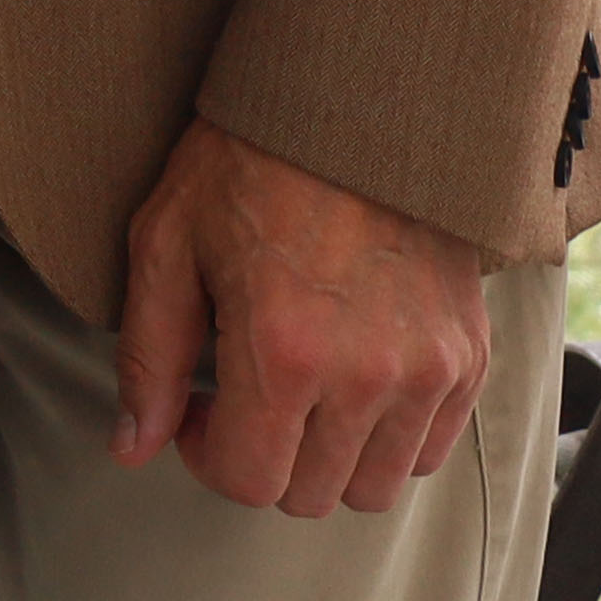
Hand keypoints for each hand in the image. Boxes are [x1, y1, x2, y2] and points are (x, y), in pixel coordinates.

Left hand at [113, 119, 493, 515]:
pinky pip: (430, 449)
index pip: (248, 481)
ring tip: (295, 391)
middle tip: (239, 395)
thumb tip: (131, 445)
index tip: (195, 409)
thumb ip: (147, 359)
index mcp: (283, 351)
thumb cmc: (245, 164)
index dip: (206, 456)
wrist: (355, 106)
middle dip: (262, 458)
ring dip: (326, 457)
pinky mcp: (469, 356)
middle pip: (310, 494)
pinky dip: (387, 437)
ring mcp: (429, 370)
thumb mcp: (166, 245)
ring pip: (376, 486)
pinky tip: (349, 379)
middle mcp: (367, 375)